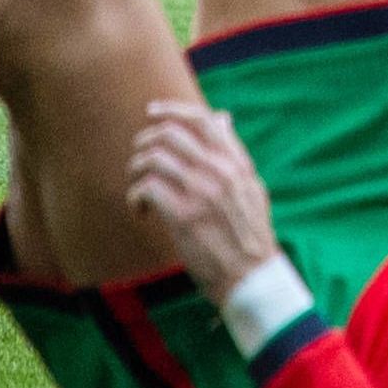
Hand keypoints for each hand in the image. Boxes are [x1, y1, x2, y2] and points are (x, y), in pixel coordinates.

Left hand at [125, 100, 280, 301]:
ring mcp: (201, 193)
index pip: (202, 119)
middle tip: (140, 160)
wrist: (252, 278)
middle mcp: (220, 172)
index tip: (152, 112)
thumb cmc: (249, 236)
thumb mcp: (252, 188)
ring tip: (139, 189)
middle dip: (145, 142)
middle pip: (169, 134)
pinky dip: (135, 198)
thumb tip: (222, 118)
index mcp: (236, 163)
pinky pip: (146, 188)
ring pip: (153, 159)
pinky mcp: (183, 217)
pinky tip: (140, 211)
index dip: (171, 109)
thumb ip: (234, 154)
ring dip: (136, 172)